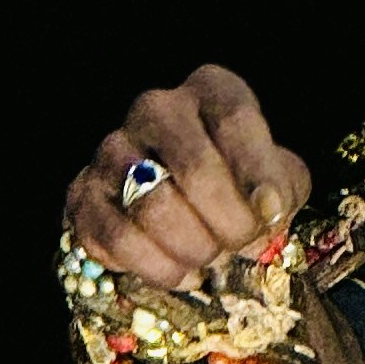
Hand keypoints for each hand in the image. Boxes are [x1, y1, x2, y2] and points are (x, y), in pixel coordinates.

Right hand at [66, 66, 311, 290]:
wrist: (185, 203)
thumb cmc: (241, 184)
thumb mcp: (278, 176)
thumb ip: (282, 189)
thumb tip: (265, 211)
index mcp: (211, 90)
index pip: (235, 120)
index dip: (258, 171)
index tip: (272, 212)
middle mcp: (156, 109)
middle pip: (195, 167)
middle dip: (229, 221)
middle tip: (243, 244)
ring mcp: (113, 149)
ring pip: (153, 207)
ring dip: (194, 247)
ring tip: (212, 257)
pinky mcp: (82, 195)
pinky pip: (116, 239)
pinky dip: (158, 267)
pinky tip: (183, 273)